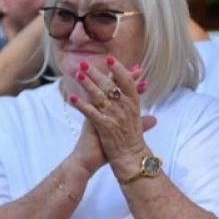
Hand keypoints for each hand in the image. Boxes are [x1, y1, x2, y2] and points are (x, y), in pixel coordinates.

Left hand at [67, 57, 156, 173]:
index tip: (109, 59)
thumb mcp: (138, 123)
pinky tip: (71, 97)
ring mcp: (115, 116)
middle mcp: (125, 108)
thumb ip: (140, 112)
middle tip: (84, 63)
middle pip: (110, 85)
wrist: (131, 159)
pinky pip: (91, 112)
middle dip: (96, 73)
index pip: (127, 82)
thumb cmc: (132, 141)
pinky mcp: (105, 126)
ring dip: (88, 84)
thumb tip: (146, 102)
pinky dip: (81, 104)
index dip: (118, 69)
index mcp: (133, 105)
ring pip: (100, 96)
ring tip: (77, 74)